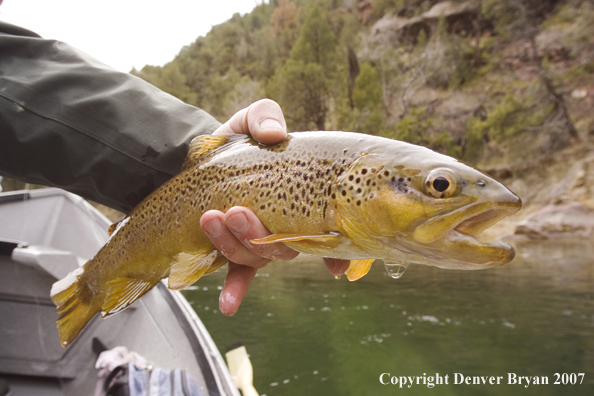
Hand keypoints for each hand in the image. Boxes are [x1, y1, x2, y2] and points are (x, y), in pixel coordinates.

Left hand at [200, 99, 349, 314]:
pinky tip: (228, 305)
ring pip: (257, 256)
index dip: (336, 251)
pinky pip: (237, 274)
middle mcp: (285, 225)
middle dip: (260, 233)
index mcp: (301, 198)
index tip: (337, 267)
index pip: (328, 227)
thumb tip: (275, 134)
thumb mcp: (250, 120)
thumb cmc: (237, 142)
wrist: (199, 159)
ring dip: (236, 243)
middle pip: (286, 245)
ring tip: (212, 217)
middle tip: (236, 211)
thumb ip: (264, 116)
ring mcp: (260, 241)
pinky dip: (235, 290)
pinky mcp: (233, 251)